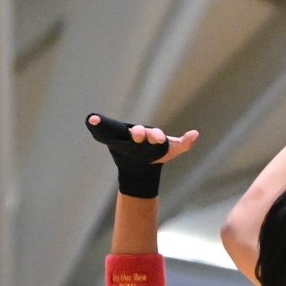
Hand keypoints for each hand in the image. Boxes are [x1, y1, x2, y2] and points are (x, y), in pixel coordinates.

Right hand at [84, 117, 198, 162]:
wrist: (143, 166)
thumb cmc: (158, 154)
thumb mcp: (172, 150)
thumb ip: (184, 143)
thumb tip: (196, 133)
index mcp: (151, 135)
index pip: (154, 134)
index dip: (156, 136)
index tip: (158, 139)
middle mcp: (138, 133)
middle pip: (138, 131)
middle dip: (139, 133)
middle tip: (138, 135)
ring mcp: (125, 137)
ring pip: (119, 130)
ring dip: (109, 124)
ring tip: (96, 119)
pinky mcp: (115, 140)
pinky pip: (104, 132)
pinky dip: (96, 125)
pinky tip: (89, 120)